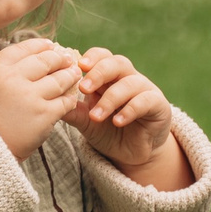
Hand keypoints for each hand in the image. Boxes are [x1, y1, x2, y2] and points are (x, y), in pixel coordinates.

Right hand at [0, 38, 83, 160]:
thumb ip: (5, 71)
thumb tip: (33, 57)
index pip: (24, 48)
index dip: (41, 45)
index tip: (51, 46)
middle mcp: (12, 79)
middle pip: (45, 61)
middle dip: (59, 59)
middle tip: (68, 60)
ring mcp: (29, 96)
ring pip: (60, 79)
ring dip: (70, 76)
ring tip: (74, 75)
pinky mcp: (43, 114)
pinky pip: (65, 101)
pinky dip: (70, 99)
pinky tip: (71, 99)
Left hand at [71, 47, 187, 187]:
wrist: (132, 154)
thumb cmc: (108, 132)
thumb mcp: (87, 122)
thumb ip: (74, 111)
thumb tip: (51, 101)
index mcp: (109, 77)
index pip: (101, 57)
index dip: (91, 58)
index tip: (77, 66)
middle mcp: (128, 78)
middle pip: (117, 63)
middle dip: (99, 73)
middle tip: (84, 88)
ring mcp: (145, 90)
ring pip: (130, 83)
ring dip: (111, 98)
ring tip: (96, 116)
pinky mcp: (159, 105)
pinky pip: (146, 100)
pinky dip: (130, 110)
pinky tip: (117, 121)